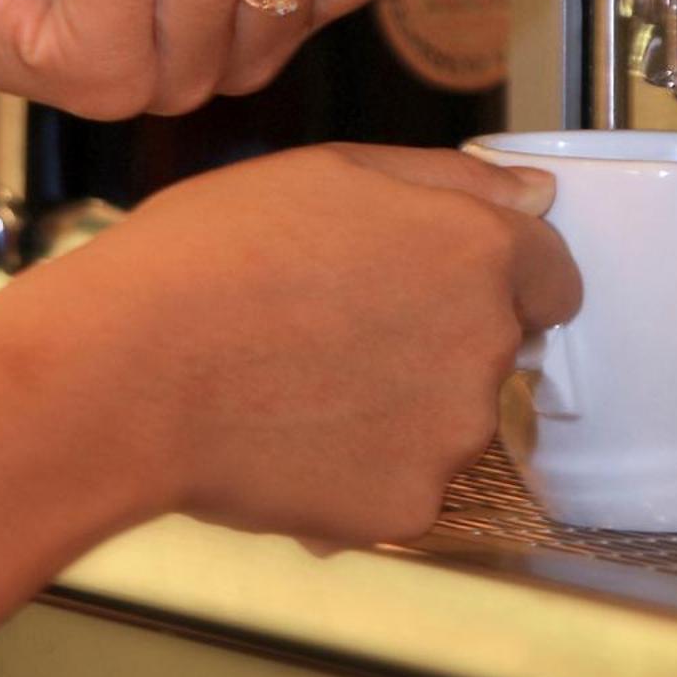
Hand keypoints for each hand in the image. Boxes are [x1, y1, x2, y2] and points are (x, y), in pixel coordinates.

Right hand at [0, 144, 576, 670]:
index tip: (426, 279)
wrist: (125, 371)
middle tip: (333, 323)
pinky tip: (286, 436)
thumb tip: (534, 195)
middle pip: (494, 347)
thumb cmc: (211, 252)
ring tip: (295, 379)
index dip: (491, 273)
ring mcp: (451, 437)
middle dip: (436, 336)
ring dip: (397, 405)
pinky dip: (358, 470)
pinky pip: (399, 486)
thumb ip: (451, 178)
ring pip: (445, 420)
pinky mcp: (405, 509)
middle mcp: (486, 345)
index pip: (552, 276)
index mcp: (478, 251)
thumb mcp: (330, 167)